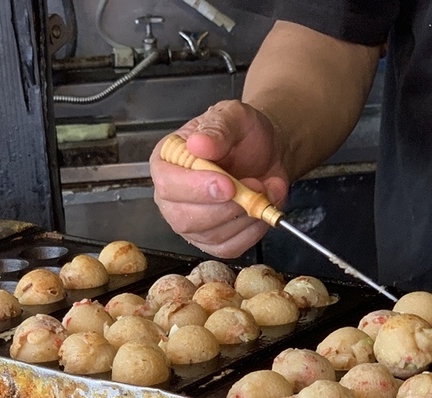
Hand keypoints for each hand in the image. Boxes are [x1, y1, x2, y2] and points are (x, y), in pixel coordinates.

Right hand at [151, 100, 289, 258]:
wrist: (265, 152)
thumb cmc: (242, 135)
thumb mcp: (233, 116)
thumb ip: (217, 127)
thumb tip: (200, 144)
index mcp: (166, 163)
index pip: (168, 185)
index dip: (196, 188)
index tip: (227, 184)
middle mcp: (172, 198)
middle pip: (185, 218)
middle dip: (225, 207)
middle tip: (255, 185)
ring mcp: (191, 224)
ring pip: (212, 235)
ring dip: (245, 215)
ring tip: (263, 188)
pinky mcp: (213, 241)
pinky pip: (230, 247)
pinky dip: (253, 230)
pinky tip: (261, 206)